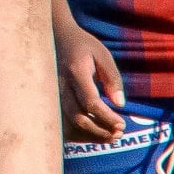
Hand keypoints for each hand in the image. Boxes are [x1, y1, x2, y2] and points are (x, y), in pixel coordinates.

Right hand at [56, 22, 126, 141]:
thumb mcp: (102, 54)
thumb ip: (112, 78)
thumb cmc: (83, 45)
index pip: (90, 102)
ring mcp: (53, 95)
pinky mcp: (50, 100)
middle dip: (100, 131)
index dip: (107, 117)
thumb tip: (120, 104)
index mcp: (76, 73)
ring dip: (90, 136)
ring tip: (109, 137)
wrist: (55, 37)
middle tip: (119, 134)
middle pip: (78, 118)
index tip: (122, 124)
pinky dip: (78, 134)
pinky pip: (62, 124)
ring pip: (68, 125)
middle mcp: (61, 86)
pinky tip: (93, 134)